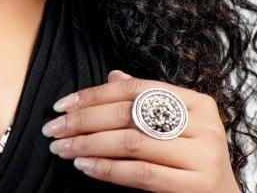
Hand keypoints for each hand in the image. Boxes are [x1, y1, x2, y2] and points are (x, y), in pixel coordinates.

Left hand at [41, 70, 239, 191]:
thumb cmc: (193, 156)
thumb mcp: (175, 123)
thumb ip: (146, 100)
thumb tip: (112, 75)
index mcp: (195, 101)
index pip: (133, 89)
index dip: (93, 95)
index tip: (62, 105)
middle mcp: (202, 125)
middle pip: (128, 114)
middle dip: (83, 121)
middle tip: (53, 128)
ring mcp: (202, 156)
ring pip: (130, 143)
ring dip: (88, 145)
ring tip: (62, 147)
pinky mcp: (196, 186)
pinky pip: (141, 174)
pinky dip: (107, 169)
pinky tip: (84, 166)